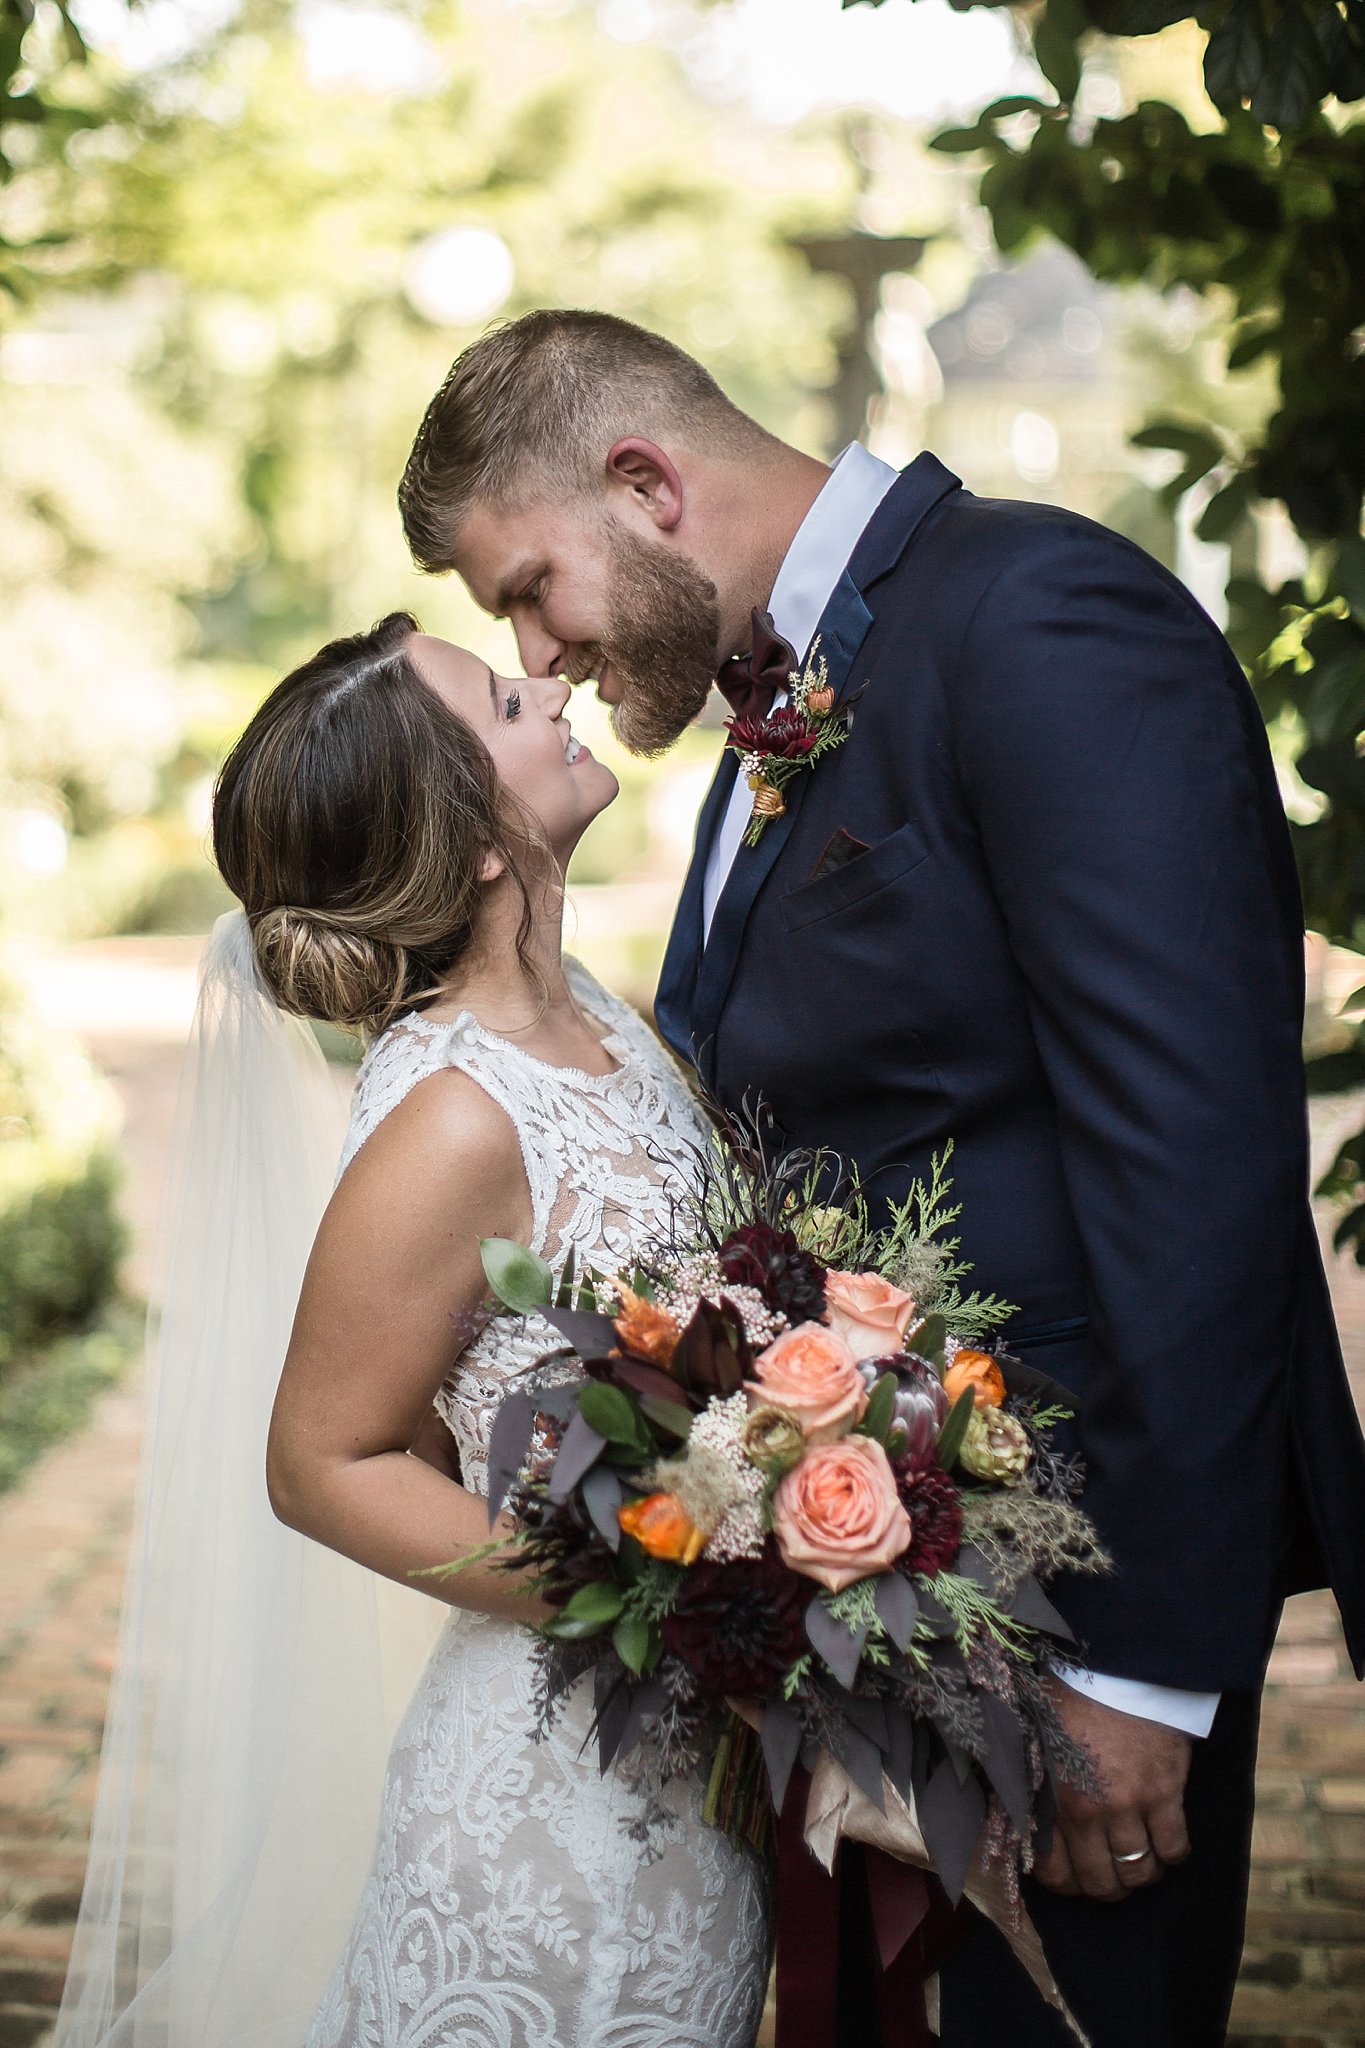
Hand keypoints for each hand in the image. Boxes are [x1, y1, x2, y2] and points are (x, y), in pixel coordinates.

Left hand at [1034, 1678, 1191, 1901]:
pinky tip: (1166, 1840)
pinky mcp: (1164, 1795)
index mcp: (1050, 1799)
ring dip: (1141, 1874)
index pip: (1055, 1873)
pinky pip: (1174, 1848)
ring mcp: (1128, 1806)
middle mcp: (1087, 1812)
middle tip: (1113, 1873)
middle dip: (1107, 1888)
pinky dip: (1172, 1853)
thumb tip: (1024, 1827)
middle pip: (1101, 1883)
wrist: (1115, 1667)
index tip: (1075, 1876)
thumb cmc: (1069, 1699)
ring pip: (1139, 1873)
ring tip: (1142, 1858)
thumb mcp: (1035, 1744)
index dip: (1067, 1884)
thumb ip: (1032, 1790)